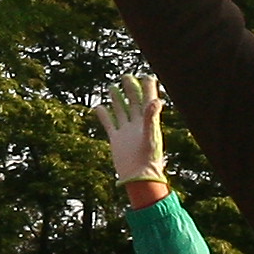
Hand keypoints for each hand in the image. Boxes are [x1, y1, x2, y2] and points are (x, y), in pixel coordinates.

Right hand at [97, 74, 164, 189]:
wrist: (138, 177)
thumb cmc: (149, 159)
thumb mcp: (151, 136)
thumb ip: (152, 118)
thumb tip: (155, 101)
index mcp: (148, 122)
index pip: (148, 100)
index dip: (148, 88)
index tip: (146, 76)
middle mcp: (137, 124)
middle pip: (134, 102)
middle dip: (131, 89)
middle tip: (126, 76)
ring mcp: (126, 131)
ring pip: (121, 111)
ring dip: (117, 100)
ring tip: (113, 87)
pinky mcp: (117, 139)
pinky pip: (109, 124)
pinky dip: (104, 115)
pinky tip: (98, 107)